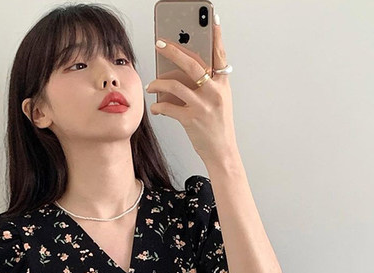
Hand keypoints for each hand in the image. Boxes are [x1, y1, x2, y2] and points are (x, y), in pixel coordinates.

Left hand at [144, 16, 237, 165]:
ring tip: (151, 86)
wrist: (222, 151)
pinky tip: (156, 107)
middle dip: (173, 51)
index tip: (212, 21)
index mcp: (222, 85)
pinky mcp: (191, 119)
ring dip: (158, 83)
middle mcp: (214, 92)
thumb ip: (208, 85)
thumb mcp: (220, 101)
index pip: (220, 55)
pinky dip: (159, 106)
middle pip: (191, 64)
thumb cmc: (217, 126)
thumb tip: (185, 71)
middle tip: (160, 43)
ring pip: (174, 85)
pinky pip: (168, 107)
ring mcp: (203, 105)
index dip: (216, 37)